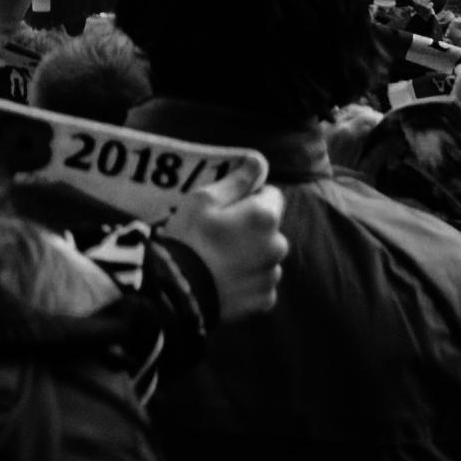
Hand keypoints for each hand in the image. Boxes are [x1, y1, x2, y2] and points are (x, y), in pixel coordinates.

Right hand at [161, 183, 288, 322]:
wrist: (181, 293)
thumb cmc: (189, 238)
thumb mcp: (204, 200)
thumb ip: (238, 179)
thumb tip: (259, 160)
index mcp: (265, 217)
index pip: (272, 195)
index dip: (249, 198)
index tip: (226, 208)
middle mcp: (279, 246)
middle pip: (270, 228)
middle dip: (251, 229)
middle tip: (218, 236)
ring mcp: (273, 276)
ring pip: (265, 256)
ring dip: (250, 255)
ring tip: (218, 260)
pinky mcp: (266, 300)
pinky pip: (260, 283)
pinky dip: (247, 281)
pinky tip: (224, 280)